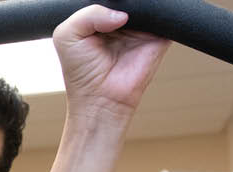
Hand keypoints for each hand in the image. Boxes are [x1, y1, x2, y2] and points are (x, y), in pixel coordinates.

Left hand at [51, 5, 168, 126]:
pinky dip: (158, 14)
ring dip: (139, 4)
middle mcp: (121, 20)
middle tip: (112, 16)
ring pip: (145, 3)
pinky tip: (139, 23)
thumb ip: (88, 13)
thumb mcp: (67, 35)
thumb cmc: (81, 74)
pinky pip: (165, 17)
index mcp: (99, 16)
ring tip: (122, 22)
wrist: (100, 100)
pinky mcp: (159, 36)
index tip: (101, 2)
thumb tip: (121, 14)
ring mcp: (141, 27)